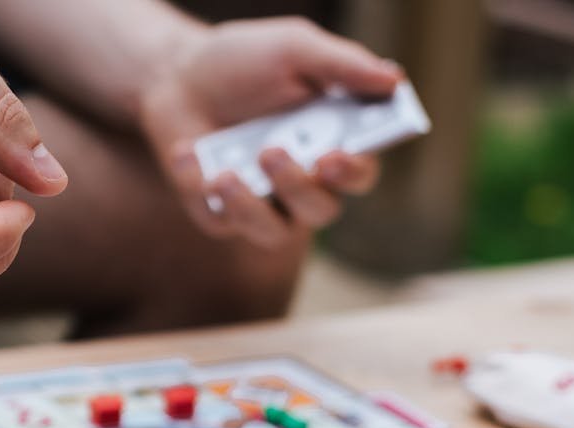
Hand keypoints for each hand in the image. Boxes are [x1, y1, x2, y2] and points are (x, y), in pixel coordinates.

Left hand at [138, 17, 401, 246]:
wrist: (179, 75)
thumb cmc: (246, 62)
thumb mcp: (294, 48)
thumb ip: (342, 65)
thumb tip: (395, 78)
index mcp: (335, 144)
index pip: (359, 174)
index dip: (352, 173)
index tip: (335, 158)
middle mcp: (304, 183)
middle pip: (321, 211)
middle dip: (298, 188)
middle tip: (272, 152)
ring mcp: (262, 203)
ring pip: (272, 233)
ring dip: (250, 208)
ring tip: (225, 173)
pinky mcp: (218, 214)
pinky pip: (216, 219)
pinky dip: (197, 186)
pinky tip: (186, 150)